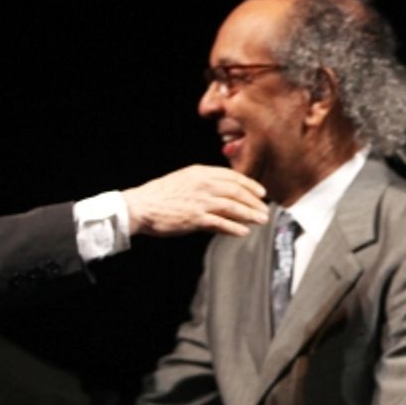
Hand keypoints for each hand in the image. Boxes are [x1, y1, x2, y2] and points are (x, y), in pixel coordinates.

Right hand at [122, 165, 268, 237]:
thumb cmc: (158, 196)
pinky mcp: (195, 218)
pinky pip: (221, 223)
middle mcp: (203, 184)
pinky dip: (234, 227)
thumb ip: (202, 185)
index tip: (260, 193)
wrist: (140, 206)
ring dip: (250, 214)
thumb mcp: (182, 181)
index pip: (232, 177)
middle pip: (237, 192)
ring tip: (260, 220)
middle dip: (254, 202)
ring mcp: (200, 201)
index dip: (249, 185)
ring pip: (233, 206)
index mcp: (200, 173)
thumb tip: (220, 194)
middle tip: (265, 210)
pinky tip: (243, 232)